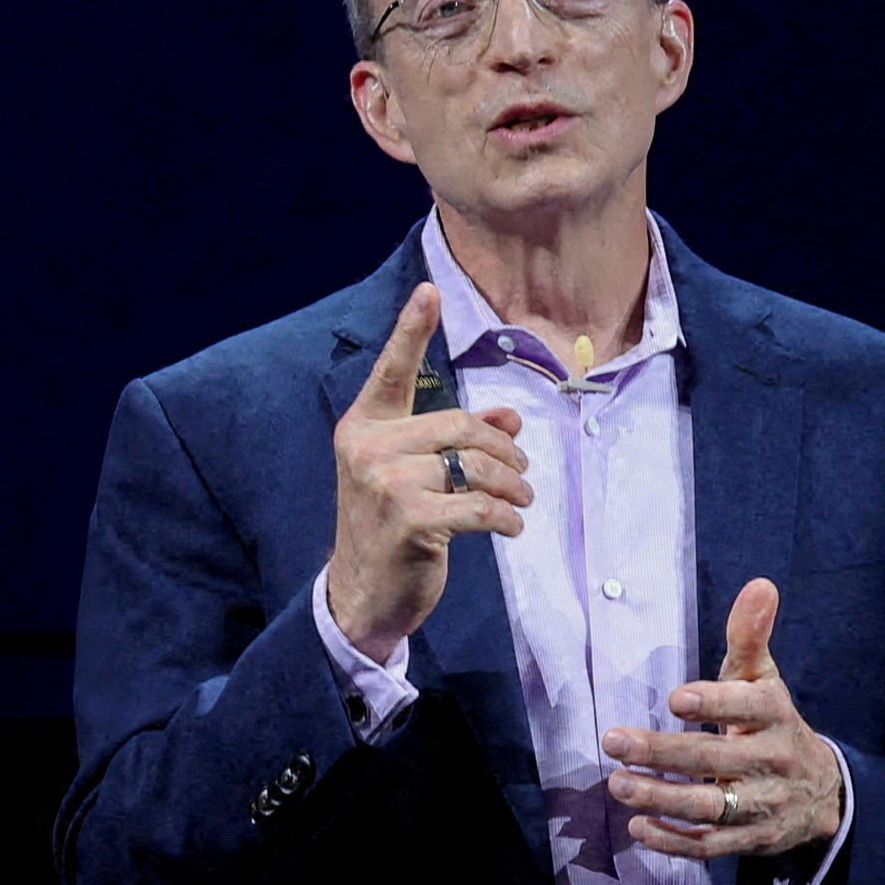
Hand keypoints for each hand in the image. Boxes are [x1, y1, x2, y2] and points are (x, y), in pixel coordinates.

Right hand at [321, 283, 530, 655]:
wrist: (361, 594)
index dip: (412, 329)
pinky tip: (511, 526)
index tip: (430, 290)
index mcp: (364, 427)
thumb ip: (456, 442)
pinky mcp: (408, 521)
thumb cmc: (391, 527)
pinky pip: (478, 507)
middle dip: (501, 449)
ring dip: (511, 485)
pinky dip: (505, 517)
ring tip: (522, 500)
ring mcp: (385, 484)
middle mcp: (369, 448)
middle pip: (457, 425)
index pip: (393, 371)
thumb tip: (511, 418)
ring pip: (473, 466)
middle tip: (523, 472)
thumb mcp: (415, 476)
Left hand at [605, 579, 847, 859]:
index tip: (675, 699)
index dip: (715, 702)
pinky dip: (676, 840)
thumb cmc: (774, 723)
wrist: (824, 792)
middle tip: (614, 741)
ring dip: (662, 798)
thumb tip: (760, 584)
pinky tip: (639, 828)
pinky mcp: (751, 839)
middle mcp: (771, 762)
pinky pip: (712, 845)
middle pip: (717, 759)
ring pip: (710, 807)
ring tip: (618, 784)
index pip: (748, 707)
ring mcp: (761, 805)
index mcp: (775, 715)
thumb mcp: (765, 678)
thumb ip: (751, 635)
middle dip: (664, 752)